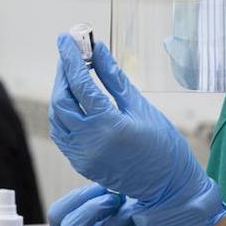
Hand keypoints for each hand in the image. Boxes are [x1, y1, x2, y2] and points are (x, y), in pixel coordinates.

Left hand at [49, 34, 225, 225]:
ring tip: (71, 74)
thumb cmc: (163, 144)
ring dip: (60, 93)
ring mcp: (82, 156)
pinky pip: (61, 134)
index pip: (80, 84)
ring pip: (57, 118)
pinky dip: (62, 114)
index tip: (66, 39)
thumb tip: (98, 51)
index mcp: (108, 126)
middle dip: (62, 74)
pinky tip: (72, 100)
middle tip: (68, 54)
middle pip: (61, 101)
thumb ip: (114, 78)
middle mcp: (90, 142)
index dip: (70, 58)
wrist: (168, 187)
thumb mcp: (140, 106)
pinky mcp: (80, 164)